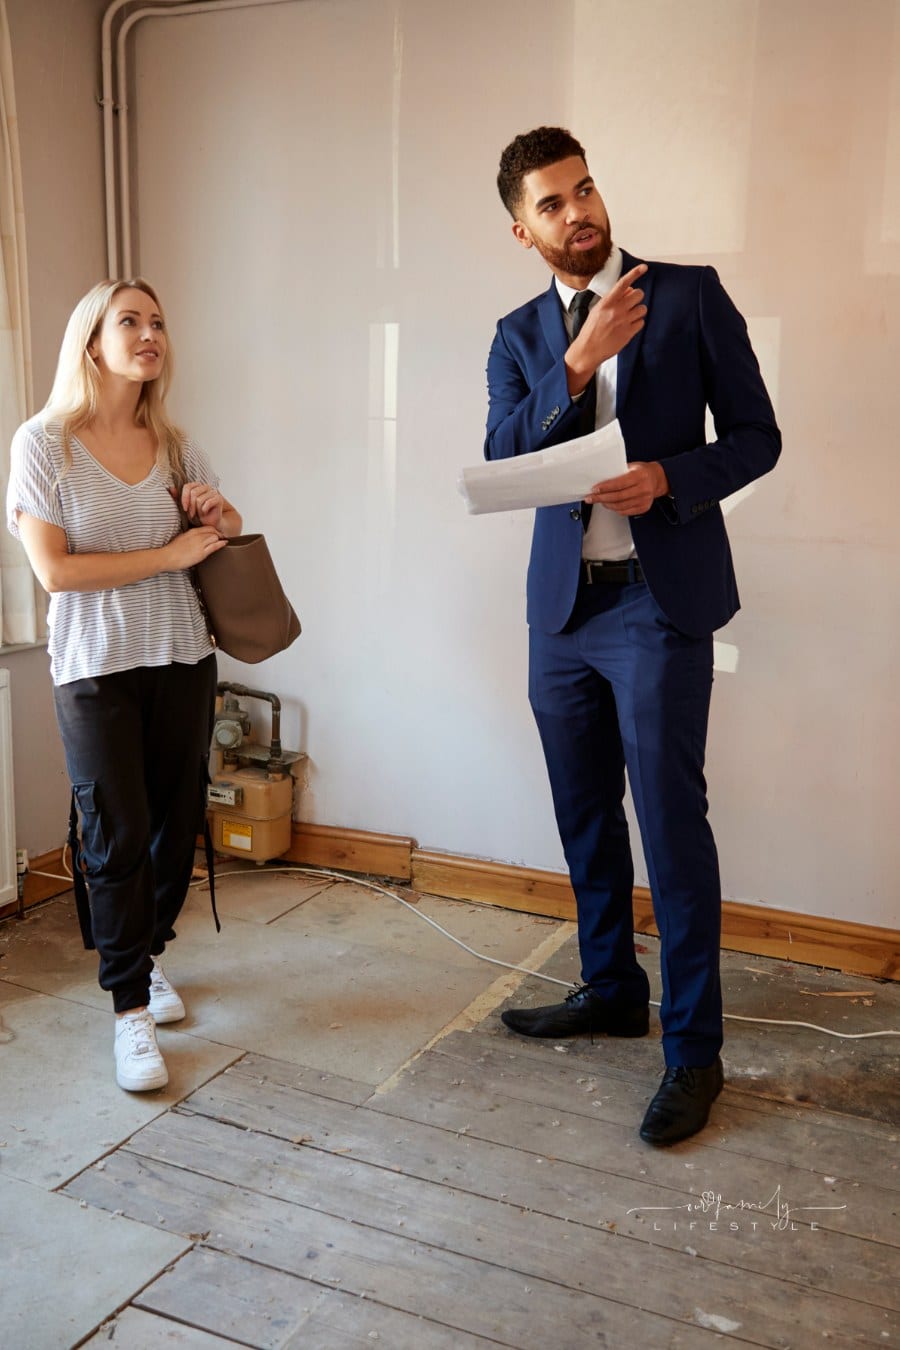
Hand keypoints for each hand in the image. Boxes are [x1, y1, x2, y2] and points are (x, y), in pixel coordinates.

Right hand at [164, 525, 227, 570]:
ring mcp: (200, 544)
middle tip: (222, 538)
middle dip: (219, 534)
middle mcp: (197, 536)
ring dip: (220, 539)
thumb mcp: (181, 538)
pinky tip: (224, 543)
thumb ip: (190, 537)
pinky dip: (221, 544)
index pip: (208, 528)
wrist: (167, 557)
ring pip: (215, 537)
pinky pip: (215, 546)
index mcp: (192, 532)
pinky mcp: (201, 553)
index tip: (217, 534)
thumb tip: (194, 539)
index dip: (214, 531)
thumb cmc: (171, 550)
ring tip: (222, 542)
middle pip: (213, 531)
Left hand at [180, 481, 225, 528]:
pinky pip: (208, 503)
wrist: (209, 524)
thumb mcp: (185, 506)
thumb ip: (177, 497)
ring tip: (199, 514)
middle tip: (192, 514)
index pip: (188, 486)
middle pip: (194, 493)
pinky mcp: (219, 499)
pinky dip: (204, 510)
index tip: (184, 508)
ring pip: (200, 499)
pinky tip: (205, 513)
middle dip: (191, 506)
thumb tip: (170, 489)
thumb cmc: (197, 515)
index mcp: (197, 486)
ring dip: (198, 510)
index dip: (184, 498)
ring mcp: (213, 492)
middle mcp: (205, 487)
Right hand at [565, 264, 647, 393]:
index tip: (644, 268)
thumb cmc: (591, 330)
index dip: (635, 273)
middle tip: (630, 304)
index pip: (623, 283)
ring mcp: (624, 321)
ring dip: (638, 311)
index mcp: (606, 302)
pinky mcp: (629, 333)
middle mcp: (616, 310)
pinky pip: (641, 322)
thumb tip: (628, 290)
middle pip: (638, 294)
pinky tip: (628, 327)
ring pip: (642, 308)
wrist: (588, 350)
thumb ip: (612, 299)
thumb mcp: (597, 310)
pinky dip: (637, 324)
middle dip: (636, 298)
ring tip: (629, 317)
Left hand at [586, 461, 669, 516]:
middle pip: (618, 497)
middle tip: (591, 498)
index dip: (605, 487)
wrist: (657, 479)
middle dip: (601, 498)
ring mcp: (644, 500)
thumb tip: (600, 479)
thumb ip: (618, 472)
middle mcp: (644, 489)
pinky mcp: (643, 508)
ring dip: (607, 504)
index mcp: (640, 476)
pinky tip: (609, 505)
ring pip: (620, 506)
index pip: (619, 484)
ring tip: (599, 501)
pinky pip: (625, 512)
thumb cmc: (642, 471)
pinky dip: (615, 509)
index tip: (594, 489)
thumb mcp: (631, 466)